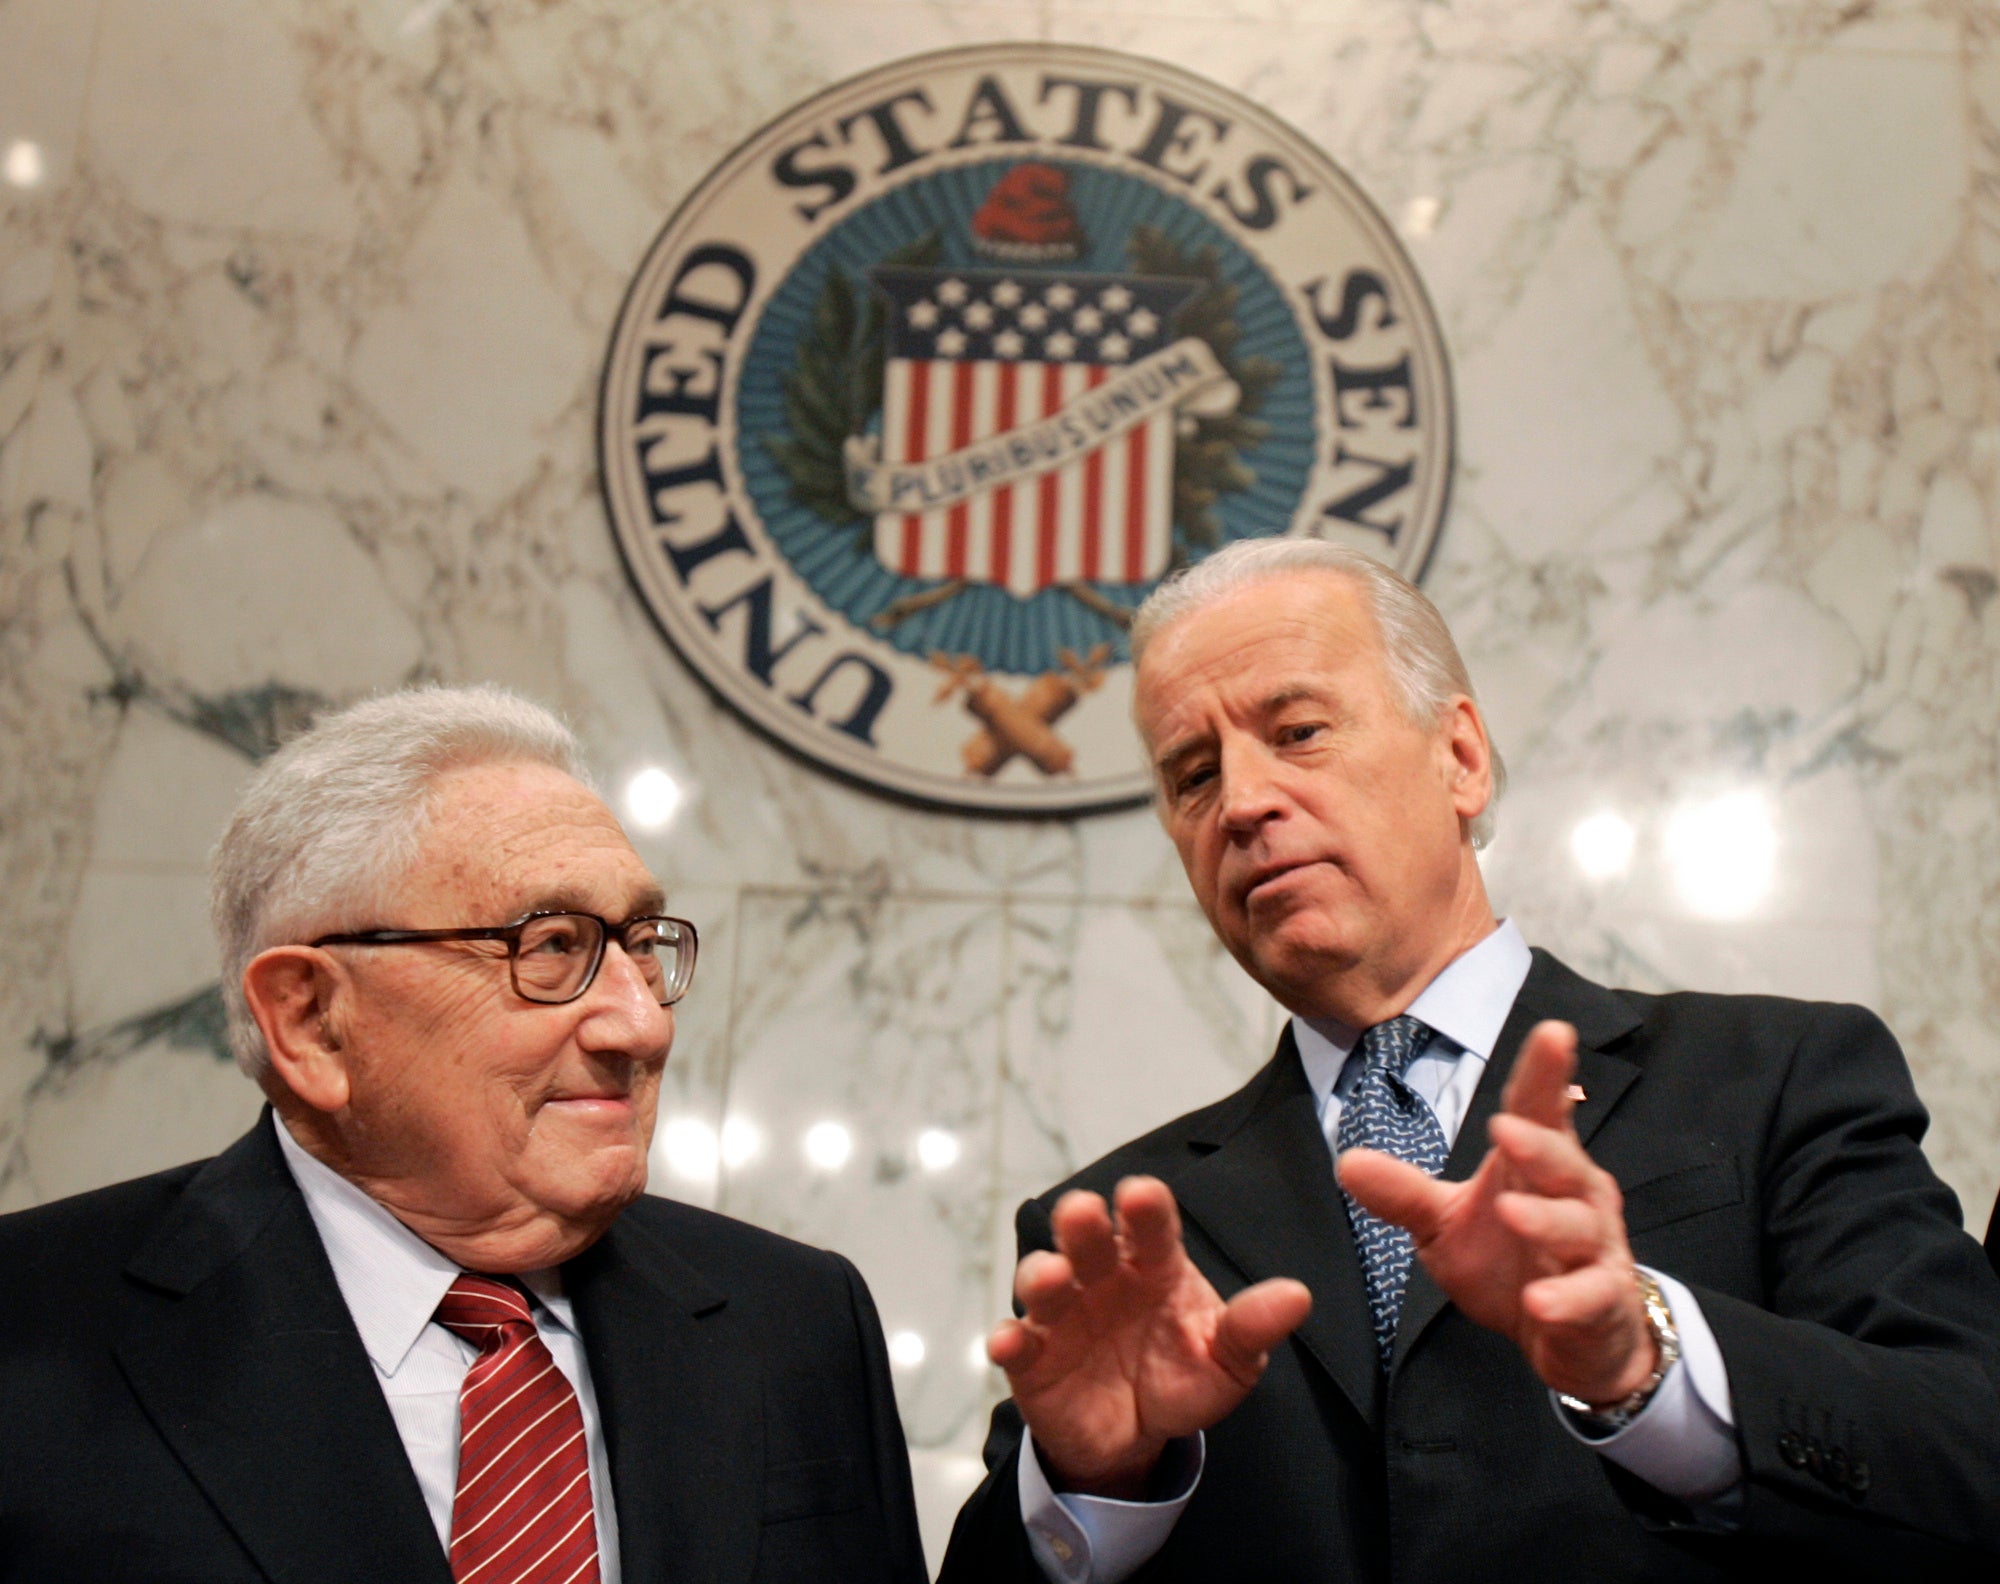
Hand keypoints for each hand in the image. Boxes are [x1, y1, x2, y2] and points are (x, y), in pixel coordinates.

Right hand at [987, 1175, 1311, 1498]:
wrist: (1138, 1436)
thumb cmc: (1184, 1377)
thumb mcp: (1228, 1361)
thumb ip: (1252, 1328)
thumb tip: (1298, 1296)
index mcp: (1153, 1265)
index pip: (1149, 1226)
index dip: (1144, 1208)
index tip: (1142, 1194)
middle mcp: (1103, 1278)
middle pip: (1088, 1240)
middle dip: (1081, 1222)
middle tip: (1084, 1212)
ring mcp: (1063, 1315)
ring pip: (1043, 1281)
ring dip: (1042, 1275)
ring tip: (1052, 1279)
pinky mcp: (1032, 1358)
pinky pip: (1015, 1344)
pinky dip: (1008, 1341)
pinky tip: (1008, 1345)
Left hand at [1336, 1020, 1656, 1405]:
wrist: (1568, 1337)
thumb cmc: (1509, 1264)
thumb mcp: (1444, 1226)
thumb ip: (1404, 1193)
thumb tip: (1346, 1162)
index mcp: (1536, 1165)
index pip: (1539, 1110)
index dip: (1545, 1072)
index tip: (1553, 1031)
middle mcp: (1576, 1196)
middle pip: (1562, 1160)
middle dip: (1537, 1144)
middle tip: (1502, 1129)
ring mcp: (1595, 1248)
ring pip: (1578, 1226)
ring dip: (1545, 1219)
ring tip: (1510, 1212)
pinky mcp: (1603, 1301)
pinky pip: (1590, 1297)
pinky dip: (1567, 1298)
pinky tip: (1539, 1302)